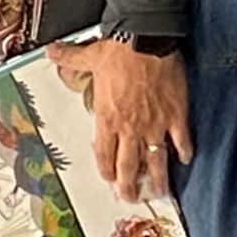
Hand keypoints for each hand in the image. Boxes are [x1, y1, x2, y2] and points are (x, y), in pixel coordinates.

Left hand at [48, 39, 193, 201]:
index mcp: (107, 117)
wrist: (148, 40)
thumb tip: (51, 51)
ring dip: (157, 179)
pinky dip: (184, 152)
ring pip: (155, 161)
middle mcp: (130, 127)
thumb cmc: (120, 49)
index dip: (106, 171)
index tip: (110, 179)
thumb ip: (71, 58)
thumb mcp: (90, 55)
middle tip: (130, 197)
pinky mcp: (175, 116)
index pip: (104, 154)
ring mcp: (155, 124)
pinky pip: (181, 141)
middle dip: (128, 186)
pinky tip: (185, 160)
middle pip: (128, 166)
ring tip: (159, 191)